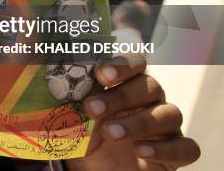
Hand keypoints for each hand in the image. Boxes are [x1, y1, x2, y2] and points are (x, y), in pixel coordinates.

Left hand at [66, 55, 199, 169]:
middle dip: (120, 96)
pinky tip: (141, 151)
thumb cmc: (87, 135)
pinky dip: (165, 149)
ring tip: (110, 133)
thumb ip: (68, 95)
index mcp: (127, 84)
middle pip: (150, 86)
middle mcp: (150, 100)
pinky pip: (186, 147)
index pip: (135, 63)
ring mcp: (166, 126)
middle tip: (92, 109)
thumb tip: (38, 72)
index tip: (101, 74)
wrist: (97, 169)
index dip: (122, 65)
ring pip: (169, 113)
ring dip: (139, 123)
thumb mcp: (73, 115)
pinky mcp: (177, 152)